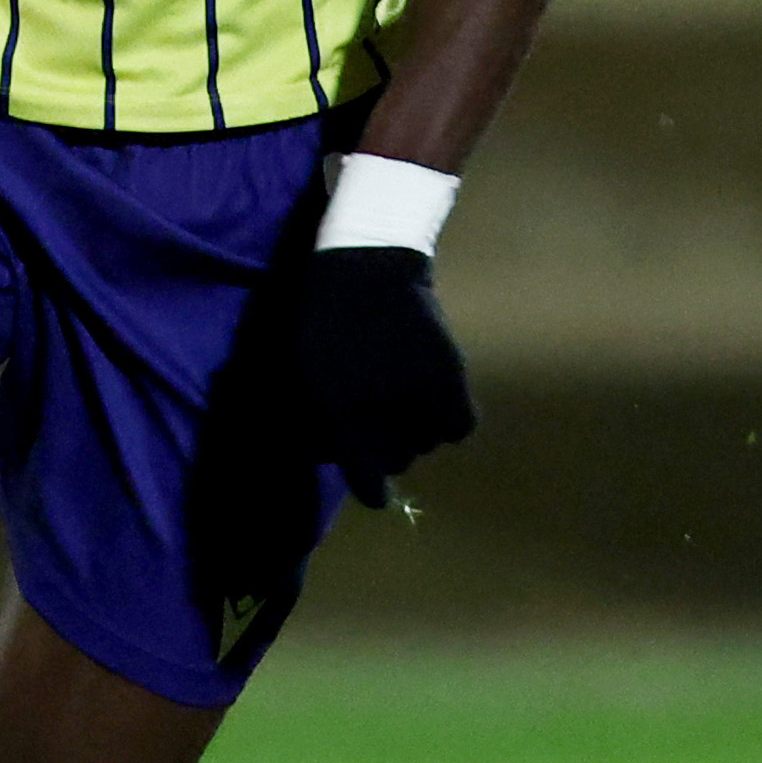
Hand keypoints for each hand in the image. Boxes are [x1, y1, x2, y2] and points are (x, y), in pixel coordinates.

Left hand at [290, 245, 477, 504]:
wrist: (365, 268)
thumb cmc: (323, 321)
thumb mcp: (301, 374)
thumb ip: (316, 422)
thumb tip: (328, 458)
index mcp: (340, 414)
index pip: (367, 479)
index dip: (374, 490)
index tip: (379, 495)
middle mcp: (382, 412)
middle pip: (398, 461)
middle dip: (388, 449)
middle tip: (379, 422)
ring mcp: (419, 394)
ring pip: (428, 443)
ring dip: (416, 431)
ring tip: (402, 401)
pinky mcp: (450, 376)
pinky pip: (460, 426)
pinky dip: (447, 419)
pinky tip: (431, 401)